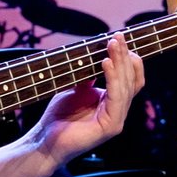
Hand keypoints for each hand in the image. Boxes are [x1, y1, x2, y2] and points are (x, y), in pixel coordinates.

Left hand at [29, 35, 143, 167]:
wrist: (45, 140)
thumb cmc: (59, 117)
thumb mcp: (76, 88)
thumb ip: (89, 76)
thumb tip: (96, 55)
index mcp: (114, 103)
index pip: (130, 78)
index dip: (127, 58)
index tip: (117, 39)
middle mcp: (119, 111)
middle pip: (132, 79)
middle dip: (125, 55)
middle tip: (117, 36)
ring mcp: (117, 120)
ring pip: (127, 86)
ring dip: (120, 62)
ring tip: (112, 45)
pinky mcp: (110, 127)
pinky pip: (116, 97)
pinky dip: (112, 78)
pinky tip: (105, 63)